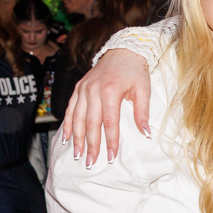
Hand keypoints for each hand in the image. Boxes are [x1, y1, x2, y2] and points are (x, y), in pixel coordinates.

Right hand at [62, 49, 150, 166]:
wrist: (123, 50)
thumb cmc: (136, 71)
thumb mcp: (144, 89)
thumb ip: (143, 112)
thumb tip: (146, 134)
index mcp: (110, 91)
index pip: (109, 122)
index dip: (110, 141)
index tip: (110, 157)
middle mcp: (93, 90)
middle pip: (90, 123)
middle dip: (90, 145)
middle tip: (91, 162)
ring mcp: (83, 89)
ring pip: (77, 118)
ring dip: (76, 138)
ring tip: (77, 154)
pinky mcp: (79, 88)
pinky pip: (70, 108)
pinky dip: (67, 124)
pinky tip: (66, 138)